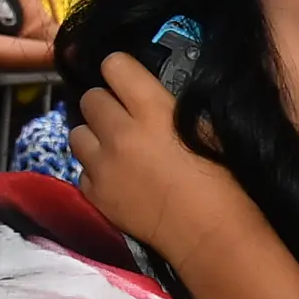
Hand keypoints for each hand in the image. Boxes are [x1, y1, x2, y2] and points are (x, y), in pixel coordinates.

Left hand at [74, 54, 246, 247]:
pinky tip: (117, 179)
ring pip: (77, 132)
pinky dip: (96, 171)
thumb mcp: (206, 128)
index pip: (114, 65)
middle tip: (123, 118)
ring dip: (93, 135)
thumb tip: (152, 97)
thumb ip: (171, 107)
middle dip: (105, 103)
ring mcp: (102, 164)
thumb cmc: (222, 179)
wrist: (208, 233)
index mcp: (152, 109)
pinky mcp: (95, 193)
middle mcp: (119, 131)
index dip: (120, 70)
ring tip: (113, 148)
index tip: (127, 80)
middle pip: (90, 98)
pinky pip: (82, 170)